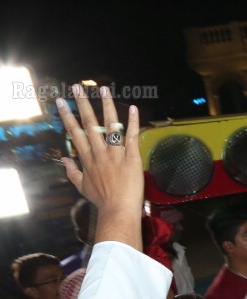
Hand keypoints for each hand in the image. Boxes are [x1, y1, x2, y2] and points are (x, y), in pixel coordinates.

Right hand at [57, 86, 143, 248]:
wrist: (118, 210)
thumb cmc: (101, 200)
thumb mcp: (81, 186)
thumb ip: (71, 171)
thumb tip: (63, 159)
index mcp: (87, 159)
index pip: (75, 132)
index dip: (68, 116)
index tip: (61, 102)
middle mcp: (99, 153)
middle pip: (89, 124)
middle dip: (83, 104)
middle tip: (77, 87)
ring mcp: (115, 154)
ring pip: (110, 126)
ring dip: (107, 106)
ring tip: (103, 89)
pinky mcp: (131, 158)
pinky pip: (131, 137)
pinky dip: (133, 122)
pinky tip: (133, 108)